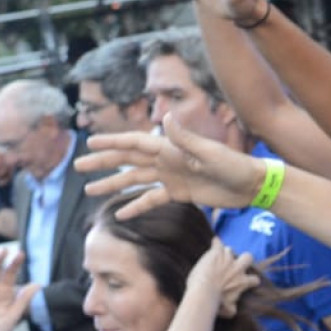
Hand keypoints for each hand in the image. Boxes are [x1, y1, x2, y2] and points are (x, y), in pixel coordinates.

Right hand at [79, 118, 269, 219]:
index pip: (134, 143)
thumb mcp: (209, 152)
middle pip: (127, 160)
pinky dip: (136, 205)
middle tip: (78, 168)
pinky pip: (152, 200)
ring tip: (90, 191)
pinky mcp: (179, 193)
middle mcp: (166, 159)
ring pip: (135, 180)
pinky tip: (120, 215)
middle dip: (103, 163)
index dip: (111, 142)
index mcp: (170, 147)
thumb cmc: (233, 165)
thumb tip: (167, 116)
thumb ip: (185, 138)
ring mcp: (171, 177)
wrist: (251, 185)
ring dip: (113, 185)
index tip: (89, 143)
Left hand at [189, 240, 257, 318]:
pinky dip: (215, 244)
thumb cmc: (217, 303)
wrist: (205, 292)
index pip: (255, 279)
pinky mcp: (216, 252)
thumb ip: (232, 309)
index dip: (250, 279)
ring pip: (230, 250)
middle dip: (243, 259)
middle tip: (235, 265)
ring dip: (225, 253)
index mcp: (243, 281)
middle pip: (248, 257)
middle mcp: (238, 268)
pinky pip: (217, 242)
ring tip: (218, 258)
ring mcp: (227, 258)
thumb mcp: (228, 310)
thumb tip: (234, 312)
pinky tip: (213, 245)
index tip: (244, 282)